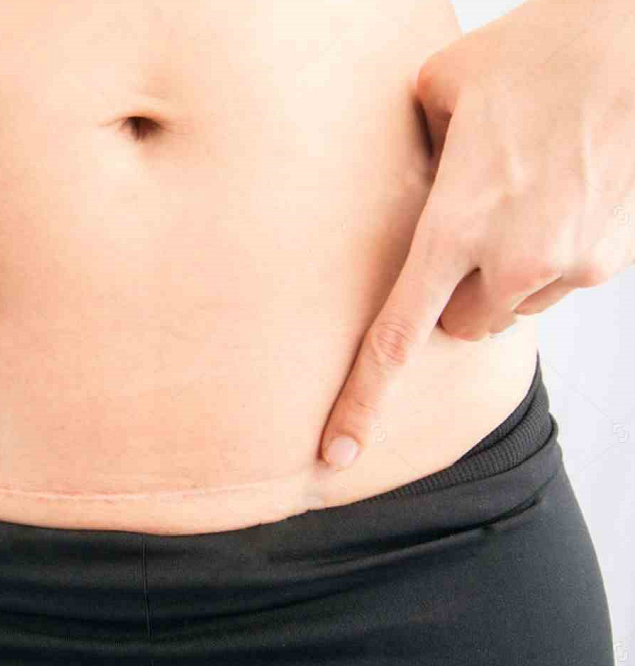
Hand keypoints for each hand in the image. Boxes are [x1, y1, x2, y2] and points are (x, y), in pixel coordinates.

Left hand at [319, 0, 634, 469]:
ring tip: (516, 200)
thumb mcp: (439, 89)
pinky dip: (544, 262)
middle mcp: (511, 261)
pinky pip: (556, 286)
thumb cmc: (535, 55)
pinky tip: (552, 202)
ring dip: (501, 278)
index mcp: (453, 226)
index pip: (394, 339)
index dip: (362, 401)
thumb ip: (406, 150)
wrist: (634, 44)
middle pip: (458, 328)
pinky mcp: (608, 262)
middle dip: (451, 301)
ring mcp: (566, 266)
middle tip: (461, 239)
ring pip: (509, 309)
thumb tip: (397, 178)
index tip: (341, 452)